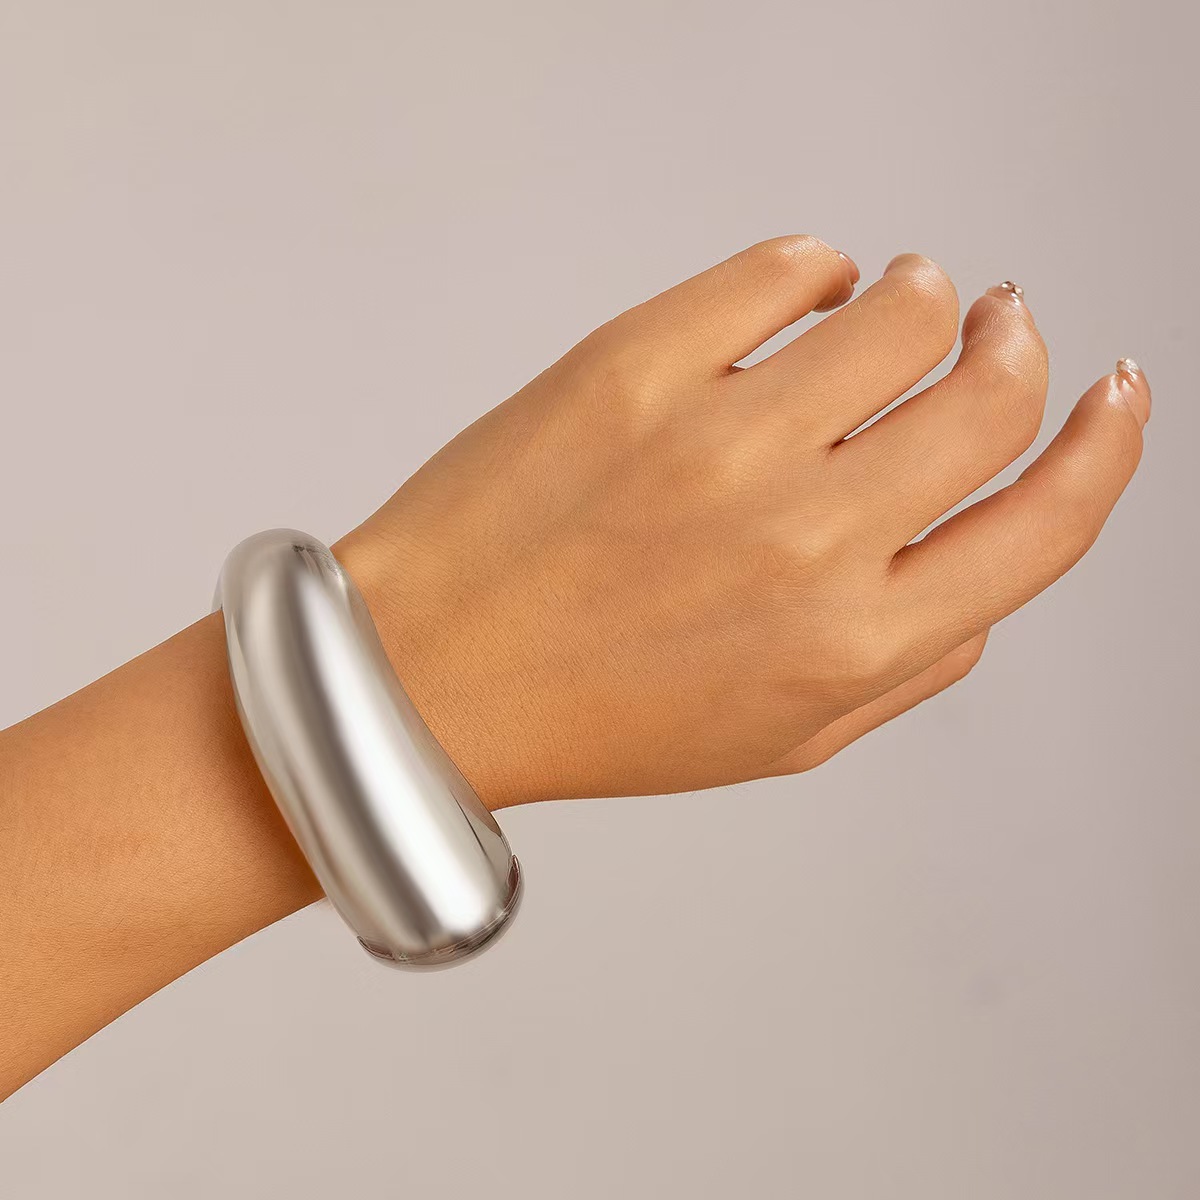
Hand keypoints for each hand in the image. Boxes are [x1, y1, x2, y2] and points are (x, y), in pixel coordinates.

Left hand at [337, 237, 1147, 808]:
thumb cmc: (592, 711)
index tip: (1110, 393)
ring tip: (892, 302)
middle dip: (1012, 344)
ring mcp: (723, 440)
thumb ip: (906, 667)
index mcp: (855, 641)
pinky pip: (783, 268)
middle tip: (993, 321)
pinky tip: (798, 294)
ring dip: (921, 295)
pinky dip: (814, 268)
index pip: (1046, 522)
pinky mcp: (637, 364)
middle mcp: (808, 539)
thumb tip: (983, 572)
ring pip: (903, 308)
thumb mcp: (775, 738)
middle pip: (992, 391)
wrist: (426, 675)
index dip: (1104, 444)